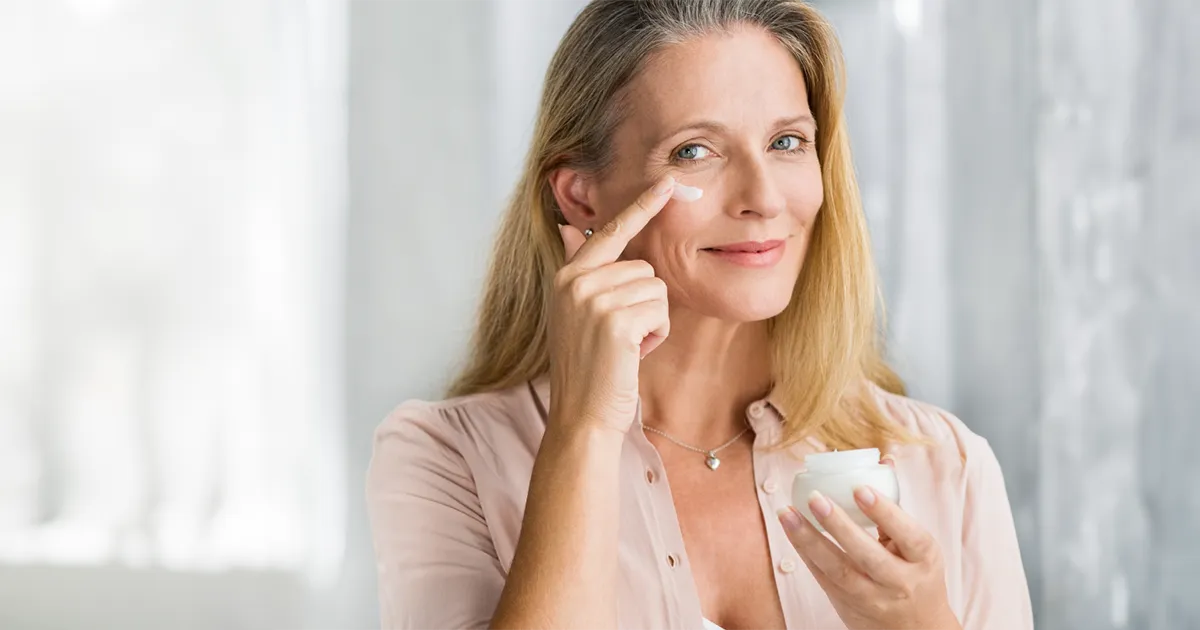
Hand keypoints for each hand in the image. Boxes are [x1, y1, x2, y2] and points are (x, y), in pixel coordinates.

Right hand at [548, 176, 675, 434]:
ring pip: (656, 288)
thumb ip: (578, 268)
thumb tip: (568, 227)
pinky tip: (633, 354)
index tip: (668, 182)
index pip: (610, 231)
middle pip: (644, 267)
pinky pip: (660, 310)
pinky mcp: (615, 320)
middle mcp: (575, 281)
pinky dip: (656, 335)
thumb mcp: (575, 312)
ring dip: (652, 320)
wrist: (581, 415)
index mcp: (567, 276)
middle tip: (621, 337)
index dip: (641, 206)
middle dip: (645, 302)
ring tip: (625, 346)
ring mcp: (593, 299)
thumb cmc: (587, 367)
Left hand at [777, 475, 961, 629]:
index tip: (859, 488)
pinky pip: (823, 579)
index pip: (908, 535)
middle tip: (815, 498)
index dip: (885, 512)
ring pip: (838, 570)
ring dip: (809, 540)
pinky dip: (806, 554)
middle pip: (867, 555)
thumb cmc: (916, 574)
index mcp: (923, 559)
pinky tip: (791, 531)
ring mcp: (873, 598)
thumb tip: (883, 460)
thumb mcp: (917, 545)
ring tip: (787, 513)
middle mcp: (900, 582)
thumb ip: (895, 506)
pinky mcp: (848, 606)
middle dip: (838, 526)